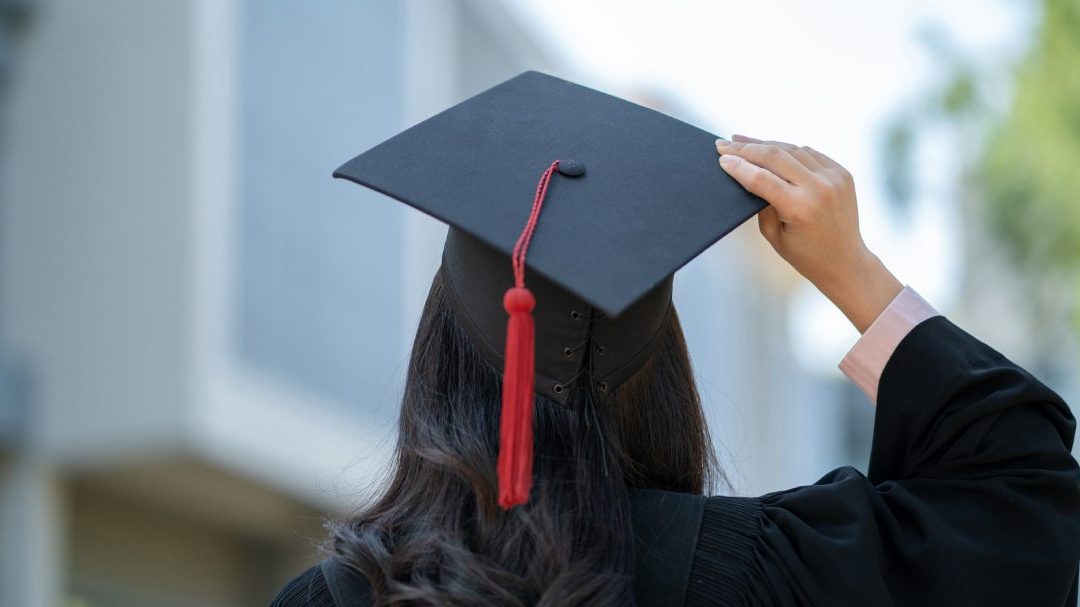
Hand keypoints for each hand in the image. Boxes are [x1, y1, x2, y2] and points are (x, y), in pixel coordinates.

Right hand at [715, 135, 902, 332]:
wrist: (846, 261)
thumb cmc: (807, 255)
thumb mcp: (774, 235)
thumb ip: (761, 204)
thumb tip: (748, 174)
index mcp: (800, 208)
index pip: (761, 178)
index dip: (738, 166)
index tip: (722, 158)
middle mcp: (820, 188)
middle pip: (775, 156)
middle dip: (746, 148)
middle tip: (725, 144)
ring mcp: (834, 178)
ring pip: (792, 149)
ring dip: (766, 144)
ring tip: (744, 142)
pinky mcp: (842, 173)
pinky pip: (810, 153)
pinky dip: (789, 150)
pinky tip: (772, 149)